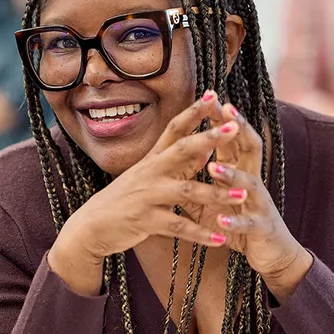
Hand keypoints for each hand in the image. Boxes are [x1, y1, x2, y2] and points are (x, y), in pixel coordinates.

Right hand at [49, 91, 244, 293]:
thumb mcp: (147, 177)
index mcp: (152, 159)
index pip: (174, 129)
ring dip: (216, 193)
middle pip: (182, 150)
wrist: (90, 227)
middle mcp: (150, 172)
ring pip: (187, 191)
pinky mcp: (147, 221)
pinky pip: (180, 227)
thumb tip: (206, 151)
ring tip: (243, 195)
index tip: (213, 94)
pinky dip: (201, 234)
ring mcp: (148, 196)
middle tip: (234, 127)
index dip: (193, 112)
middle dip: (209, 138)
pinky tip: (222, 238)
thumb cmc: (123, 199)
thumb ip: (177, 165)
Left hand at [206, 104, 312, 299]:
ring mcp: (260, 203)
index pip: (233, 138)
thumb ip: (199, 181)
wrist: (272, 253)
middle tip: (225, 113)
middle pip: (250, 148)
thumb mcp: (217, 199)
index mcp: (241, 171)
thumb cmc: (241, 222)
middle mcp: (254, 181)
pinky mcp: (261, 228)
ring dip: (231, 175)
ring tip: (213, 168)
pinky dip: (234, 221)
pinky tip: (221, 220)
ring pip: (249, 184)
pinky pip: (248, 223)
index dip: (224, 118)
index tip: (210, 97)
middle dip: (238, 130)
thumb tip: (174, 162)